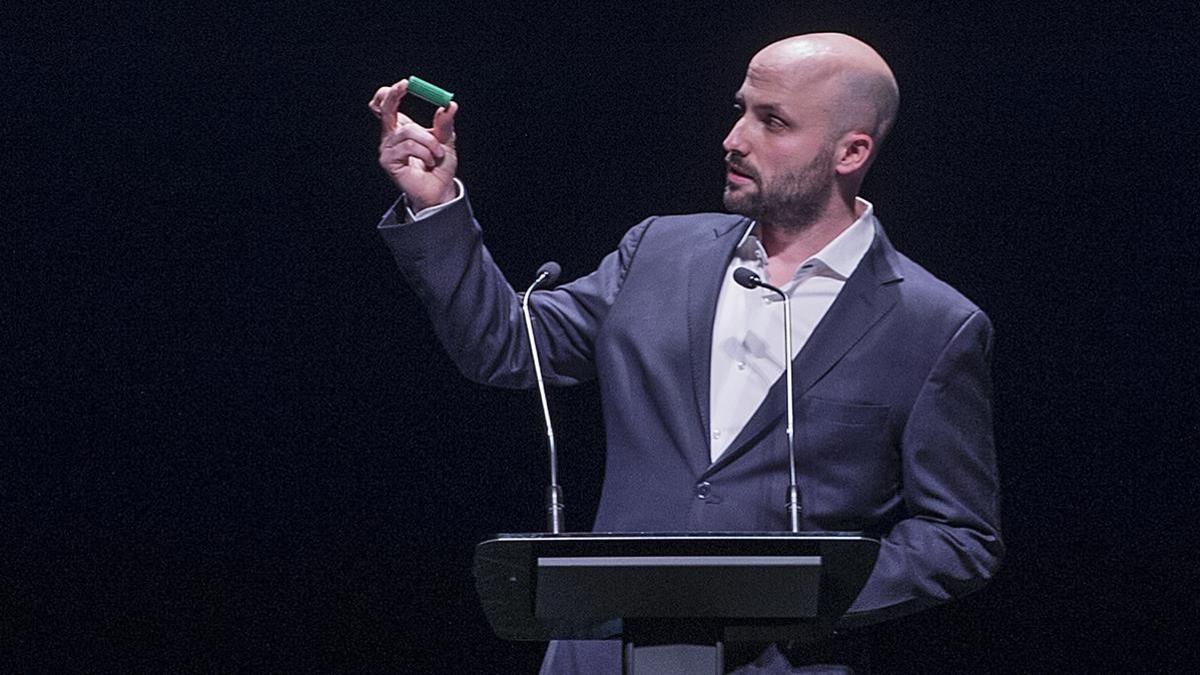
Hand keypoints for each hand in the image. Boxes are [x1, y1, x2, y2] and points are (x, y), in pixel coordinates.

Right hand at [368, 79, 458, 211]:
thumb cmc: (439, 165)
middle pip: (384, 109)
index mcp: (402, 127)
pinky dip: (425, 153)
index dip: (390, 93)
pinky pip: (409, 147)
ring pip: (408, 132)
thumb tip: (449, 104)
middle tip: (405, 85)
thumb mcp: (446, 140)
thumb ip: (445, 123)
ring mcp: (388, 148)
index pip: (386, 105)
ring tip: (437, 154)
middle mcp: (391, 135)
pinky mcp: (388, 161)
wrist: (440, 189)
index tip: (406, 83)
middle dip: (393, 95)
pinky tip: (430, 162)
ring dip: (429, 142)